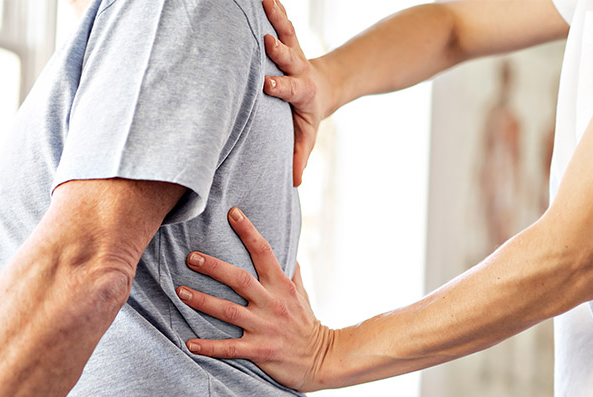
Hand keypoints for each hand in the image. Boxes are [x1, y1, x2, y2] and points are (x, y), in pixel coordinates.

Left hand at [178, 208, 334, 392]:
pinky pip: (230, 349)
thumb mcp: (302, 294)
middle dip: (213, 267)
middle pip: (239, 280)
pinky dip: (209, 346)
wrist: (321, 359)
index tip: (232, 213)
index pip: (264, 252)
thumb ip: (291, 271)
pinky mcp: (261, 350)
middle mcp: (273, 303)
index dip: (248, 231)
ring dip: (203, 301)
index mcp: (282, 286)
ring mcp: (266, 327)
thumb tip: (287, 247)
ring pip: (229, 312)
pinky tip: (189, 344)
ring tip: (180, 292)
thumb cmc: (306, 323)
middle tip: (190, 257)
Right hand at [262, 0, 332, 185]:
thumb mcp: (307, 136)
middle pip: (288, 57)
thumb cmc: (308, 115)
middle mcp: (296, 67)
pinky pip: (280, 19)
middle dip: (278, 50)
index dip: (280, 87)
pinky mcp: (287, 38)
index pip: (290, 89)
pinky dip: (273, 6)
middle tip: (266, 42)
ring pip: (286, 31)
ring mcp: (292, 50)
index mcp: (301, 91)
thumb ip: (299, 156)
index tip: (267, 85)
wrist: (326, 87)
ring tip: (266, 0)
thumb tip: (294, 183)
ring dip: (276, 16)